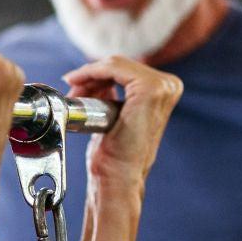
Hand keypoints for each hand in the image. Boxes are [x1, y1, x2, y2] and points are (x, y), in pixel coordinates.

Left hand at [63, 56, 182, 192]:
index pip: (125, 69)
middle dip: (90, 76)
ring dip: (88, 76)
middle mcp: (169, 85)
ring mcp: (163, 86)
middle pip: (119, 65)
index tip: (75, 83)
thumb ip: (111, 94)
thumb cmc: (116, 154)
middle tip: (72, 91)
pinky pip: (113, 68)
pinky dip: (91, 72)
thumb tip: (94, 79)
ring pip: (114, 64)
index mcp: (165, 90)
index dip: (97, 73)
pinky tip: (78, 83)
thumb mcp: (115, 114)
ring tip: (74, 94)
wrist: (118, 175)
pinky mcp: (150, 88)